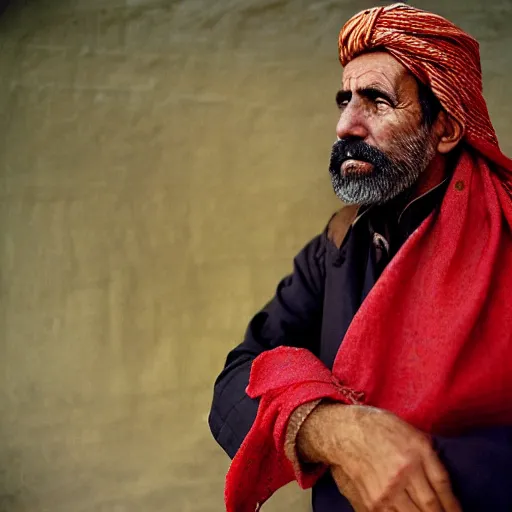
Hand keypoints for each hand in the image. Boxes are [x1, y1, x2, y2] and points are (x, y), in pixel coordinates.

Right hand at [296, 403, 460, 511]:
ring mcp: (387, 490)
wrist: (344, 431)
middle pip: (431, 508)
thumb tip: (445, 484)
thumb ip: (430, 456)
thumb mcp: (410, 432)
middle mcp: (403, 472)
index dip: (454, 507)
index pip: (443, 488)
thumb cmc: (378, 428)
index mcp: (416, 452)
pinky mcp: (372, 502)